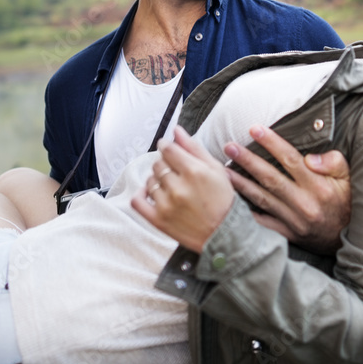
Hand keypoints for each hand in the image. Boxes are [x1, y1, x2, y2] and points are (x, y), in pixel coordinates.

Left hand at [131, 127, 234, 253]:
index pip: (167, 149)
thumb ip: (194, 148)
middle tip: (178, 174)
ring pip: (149, 181)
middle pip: (158, 164)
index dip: (167, 146)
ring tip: (172, 188)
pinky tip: (151, 193)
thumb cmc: (223, 200)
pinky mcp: (158, 220)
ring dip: (157, 181)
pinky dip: (141, 194)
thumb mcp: (216, 170)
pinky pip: (138, 200)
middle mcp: (178, 187)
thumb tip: (176, 130)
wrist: (224, 234)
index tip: (169, 150)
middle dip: (165, 165)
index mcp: (193, 171)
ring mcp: (166, 204)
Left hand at [224, 125, 350, 254]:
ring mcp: (294, 220)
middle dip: (248, 161)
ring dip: (241, 183)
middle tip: (229, 146)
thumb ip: (333, 162)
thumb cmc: (347, 201)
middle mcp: (305, 203)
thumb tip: (311, 158)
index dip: (272, 143)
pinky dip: (246, 213)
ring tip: (223, 170)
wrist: (349, 238)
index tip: (254, 129)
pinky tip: (230, 202)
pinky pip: (263, 222)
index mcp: (319, 186)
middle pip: (270, 178)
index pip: (291, 160)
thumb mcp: (349, 178)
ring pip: (262, 199)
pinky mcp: (288, 233)